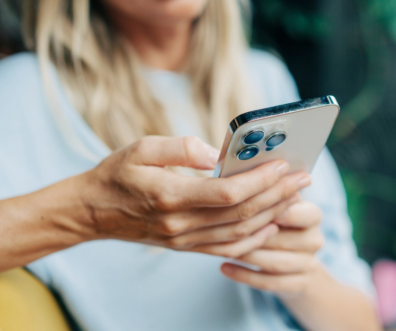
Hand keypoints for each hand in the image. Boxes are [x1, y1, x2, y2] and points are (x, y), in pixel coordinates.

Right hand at [75, 136, 311, 257]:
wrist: (92, 212)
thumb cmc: (115, 174)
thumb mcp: (141, 148)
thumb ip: (181, 147)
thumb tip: (218, 154)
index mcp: (170, 196)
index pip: (228, 193)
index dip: (260, 180)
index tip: (283, 164)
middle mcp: (180, 224)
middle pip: (241, 214)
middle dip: (277, 195)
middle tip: (303, 177)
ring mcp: (184, 240)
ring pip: (239, 234)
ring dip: (272, 215)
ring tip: (294, 196)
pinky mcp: (185, 247)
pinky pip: (227, 249)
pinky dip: (253, 239)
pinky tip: (270, 224)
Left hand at [220, 200, 323, 298]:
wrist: (300, 267)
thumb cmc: (280, 225)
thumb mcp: (279, 206)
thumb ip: (267, 194)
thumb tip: (241, 179)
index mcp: (312, 215)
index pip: (306, 212)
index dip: (282, 211)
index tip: (256, 207)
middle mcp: (314, 240)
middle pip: (284, 239)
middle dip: (254, 236)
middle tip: (226, 230)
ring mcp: (307, 264)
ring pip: (275, 262)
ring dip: (248, 256)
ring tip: (222, 249)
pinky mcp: (297, 285)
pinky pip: (270, 282)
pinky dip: (245, 275)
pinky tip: (224, 268)